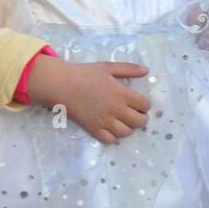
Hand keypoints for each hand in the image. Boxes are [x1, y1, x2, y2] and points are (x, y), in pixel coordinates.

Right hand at [27, 56, 150, 144]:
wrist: (62, 84)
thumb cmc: (85, 74)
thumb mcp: (108, 67)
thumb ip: (129, 69)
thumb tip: (147, 71)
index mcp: (122, 93)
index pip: (145, 105)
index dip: (144, 105)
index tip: (139, 103)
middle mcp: (116, 109)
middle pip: (139, 122)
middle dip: (140, 118)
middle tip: (134, 114)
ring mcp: (105, 121)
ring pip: (126, 133)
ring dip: (128, 128)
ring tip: (123, 121)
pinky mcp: (93, 129)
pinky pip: (110, 140)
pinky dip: (113, 136)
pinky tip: (110, 128)